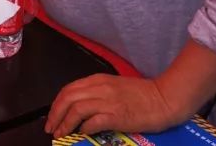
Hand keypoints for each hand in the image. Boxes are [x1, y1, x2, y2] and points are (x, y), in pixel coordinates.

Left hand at [46, 74, 179, 138]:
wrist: (164, 99)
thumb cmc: (141, 95)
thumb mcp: (114, 88)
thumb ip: (96, 94)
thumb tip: (78, 109)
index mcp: (98, 80)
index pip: (68, 89)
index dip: (56, 104)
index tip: (52, 117)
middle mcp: (100, 88)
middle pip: (67, 98)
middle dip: (55, 114)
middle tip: (51, 128)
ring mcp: (108, 101)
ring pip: (76, 109)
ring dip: (65, 123)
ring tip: (60, 134)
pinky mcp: (117, 115)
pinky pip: (93, 121)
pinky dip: (83, 127)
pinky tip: (81, 134)